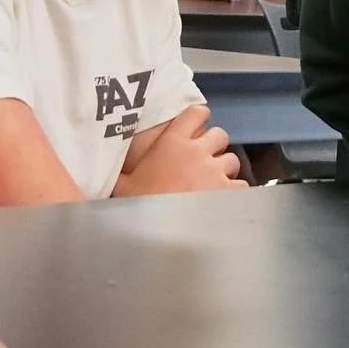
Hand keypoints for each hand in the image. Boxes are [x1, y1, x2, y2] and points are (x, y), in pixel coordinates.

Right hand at [115, 105, 245, 195]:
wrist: (160, 234)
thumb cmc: (140, 206)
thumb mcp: (123, 184)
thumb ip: (122, 169)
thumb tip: (106, 163)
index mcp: (173, 143)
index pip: (196, 113)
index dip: (198, 118)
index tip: (195, 128)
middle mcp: (198, 151)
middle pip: (220, 135)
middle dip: (214, 147)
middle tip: (204, 161)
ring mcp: (216, 171)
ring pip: (232, 160)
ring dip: (224, 170)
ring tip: (214, 183)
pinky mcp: (230, 191)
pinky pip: (242, 185)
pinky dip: (236, 192)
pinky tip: (224, 202)